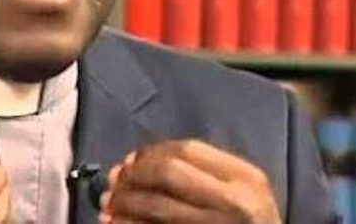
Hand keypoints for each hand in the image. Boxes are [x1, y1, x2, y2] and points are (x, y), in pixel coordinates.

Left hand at [100, 140, 280, 223]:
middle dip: (133, 177)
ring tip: (108, 206)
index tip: (128, 161)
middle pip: (168, 172)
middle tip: (112, 185)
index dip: (149, 152)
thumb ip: (201, 175)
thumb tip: (131, 165)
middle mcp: (237, 202)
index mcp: (247, 178)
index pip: (187, 149)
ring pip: (157, 206)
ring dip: (125, 204)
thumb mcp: (241, 195)